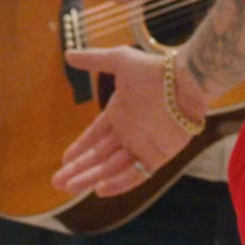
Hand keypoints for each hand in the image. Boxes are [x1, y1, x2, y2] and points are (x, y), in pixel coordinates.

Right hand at [53, 45, 194, 197]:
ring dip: (92, 178)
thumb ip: (93, 60)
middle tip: (58, 183)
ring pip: (112, 168)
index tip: (64, 160)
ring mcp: (143, 146)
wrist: (185, 82)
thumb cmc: (154, 70)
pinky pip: (136, 174)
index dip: (80, 148)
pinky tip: (100, 190)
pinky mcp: (158, 157)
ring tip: (71, 188)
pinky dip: (119, 183)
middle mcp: (129, 133)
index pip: (94, 137)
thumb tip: (68, 54)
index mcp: (119, 114)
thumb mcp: (119, 60)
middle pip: (99, 156)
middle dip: (79, 169)